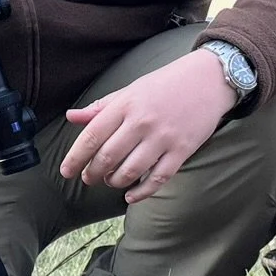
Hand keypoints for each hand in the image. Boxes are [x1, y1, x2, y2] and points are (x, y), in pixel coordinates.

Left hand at [61, 50, 237, 204]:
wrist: (208, 80)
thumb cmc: (165, 84)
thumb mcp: (130, 90)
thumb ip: (101, 107)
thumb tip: (71, 117)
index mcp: (126, 105)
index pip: (92, 136)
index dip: (75, 157)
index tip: (66, 171)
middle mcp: (142, 122)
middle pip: (108, 157)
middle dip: (93, 173)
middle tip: (89, 178)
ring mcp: (163, 138)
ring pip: (130, 171)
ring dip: (114, 181)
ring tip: (110, 181)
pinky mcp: (182, 151)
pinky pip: (157, 179)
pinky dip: (140, 192)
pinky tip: (130, 196)